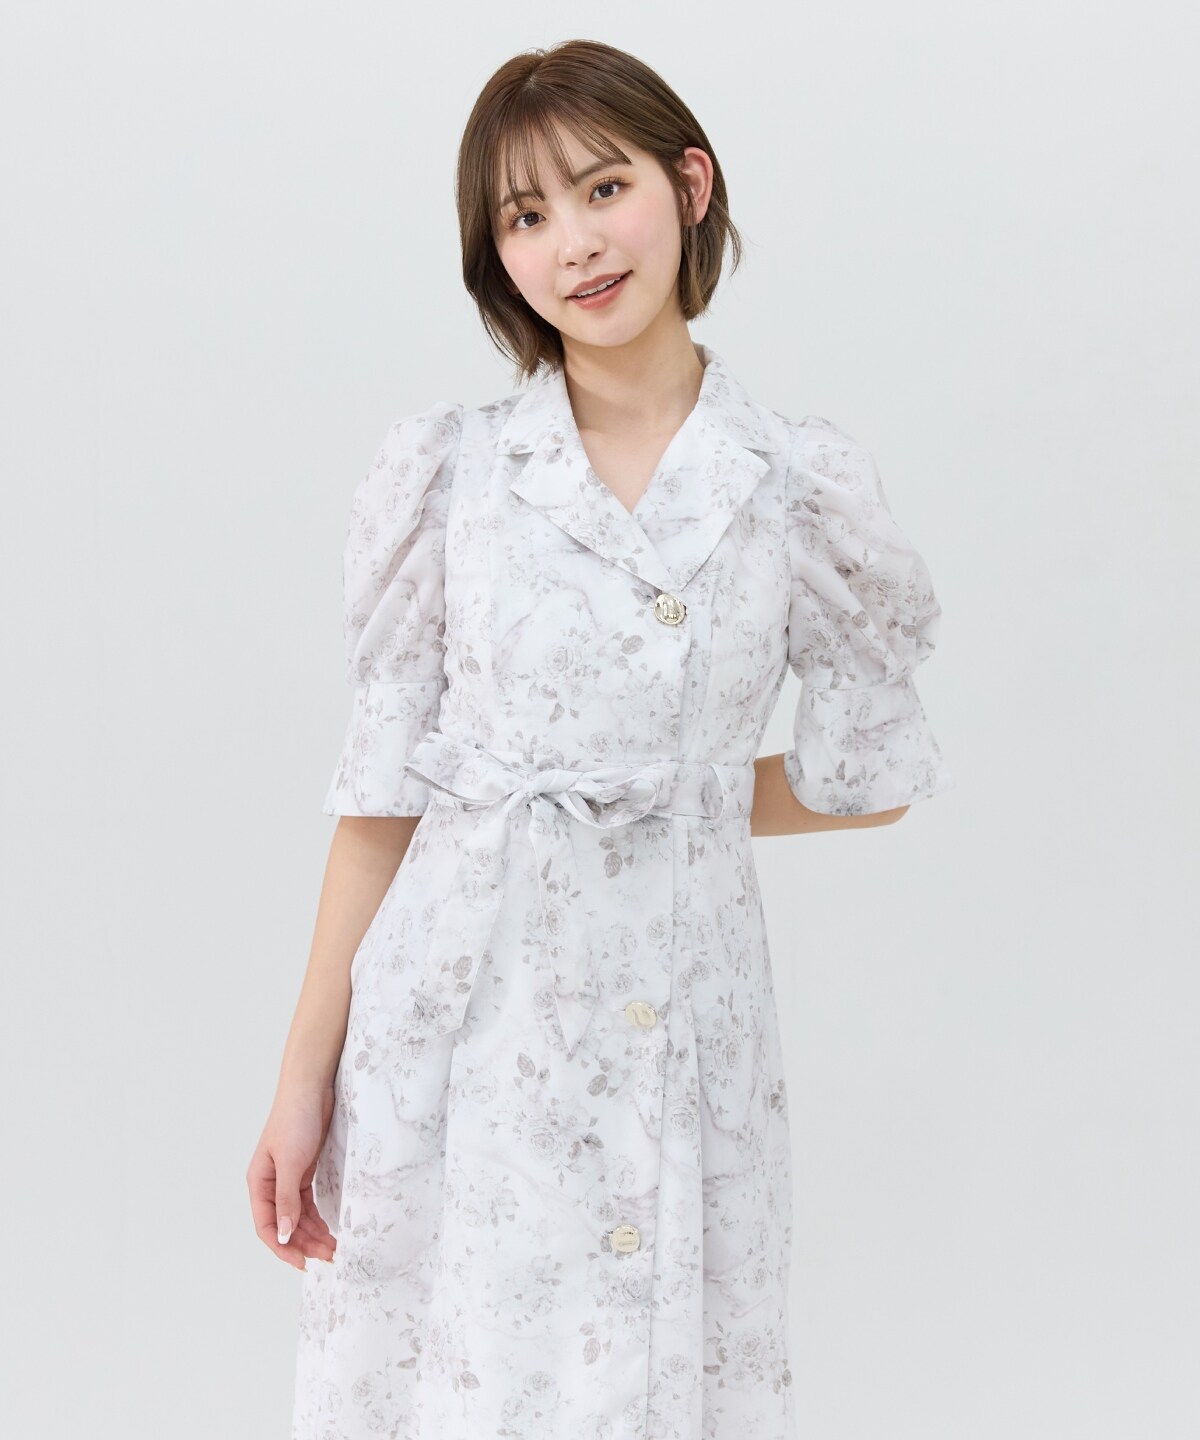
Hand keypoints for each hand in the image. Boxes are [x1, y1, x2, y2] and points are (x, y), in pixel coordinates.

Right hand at [246, 1081, 338, 1271]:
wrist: (311, 1088)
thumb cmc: (295, 1120)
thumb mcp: (290, 1162)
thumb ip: (286, 1200)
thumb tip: (283, 1234)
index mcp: (259, 1183)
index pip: (266, 1226)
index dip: (282, 1247)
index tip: (303, 1263)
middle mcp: (271, 1184)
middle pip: (285, 1224)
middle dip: (304, 1243)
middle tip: (329, 1256)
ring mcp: (288, 1178)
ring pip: (298, 1216)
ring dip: (313, 1233)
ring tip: (333, 1247)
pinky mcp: (304, 1170)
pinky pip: (308, 1203)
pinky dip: (318, 1217)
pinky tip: (329, 1229)